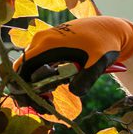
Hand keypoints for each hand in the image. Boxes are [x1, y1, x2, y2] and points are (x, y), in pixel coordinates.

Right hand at [12, 16, 132, 104]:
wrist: (110, 28)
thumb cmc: (105, 42)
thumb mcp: (99, 60)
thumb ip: (87, 77)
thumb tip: (74, 92)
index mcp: (48, 43)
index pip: (23, 67)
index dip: (22, 86)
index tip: (32, 103)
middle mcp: (41, 40)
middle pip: (23, 69)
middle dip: (28, 89)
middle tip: (44, 106)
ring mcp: (44, 41)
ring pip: (29, 67)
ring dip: (34, 85)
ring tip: (50, 100)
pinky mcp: (49, 45)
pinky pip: (37, 62)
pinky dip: (40, 78)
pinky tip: (53, 89)